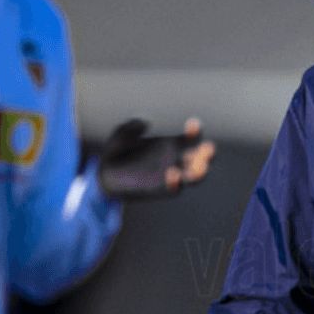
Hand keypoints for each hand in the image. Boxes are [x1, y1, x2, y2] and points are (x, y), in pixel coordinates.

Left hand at [98, 117, 214, 198]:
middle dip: (206, 154)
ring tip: (199, 168)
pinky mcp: (160, 190)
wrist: (105, 176)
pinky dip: (176, 183)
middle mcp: (174, 161)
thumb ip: (131, 127)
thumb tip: (143, 123)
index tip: (193, 124)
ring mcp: (169, 176)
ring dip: (199, 172)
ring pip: (193, 176)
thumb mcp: (121, 134)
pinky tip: (173, 175)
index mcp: (170, 145)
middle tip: (208, 149)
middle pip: (199, 158)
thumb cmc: (116, 153)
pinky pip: (174, 189)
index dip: (195, 131)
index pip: (190, 138)